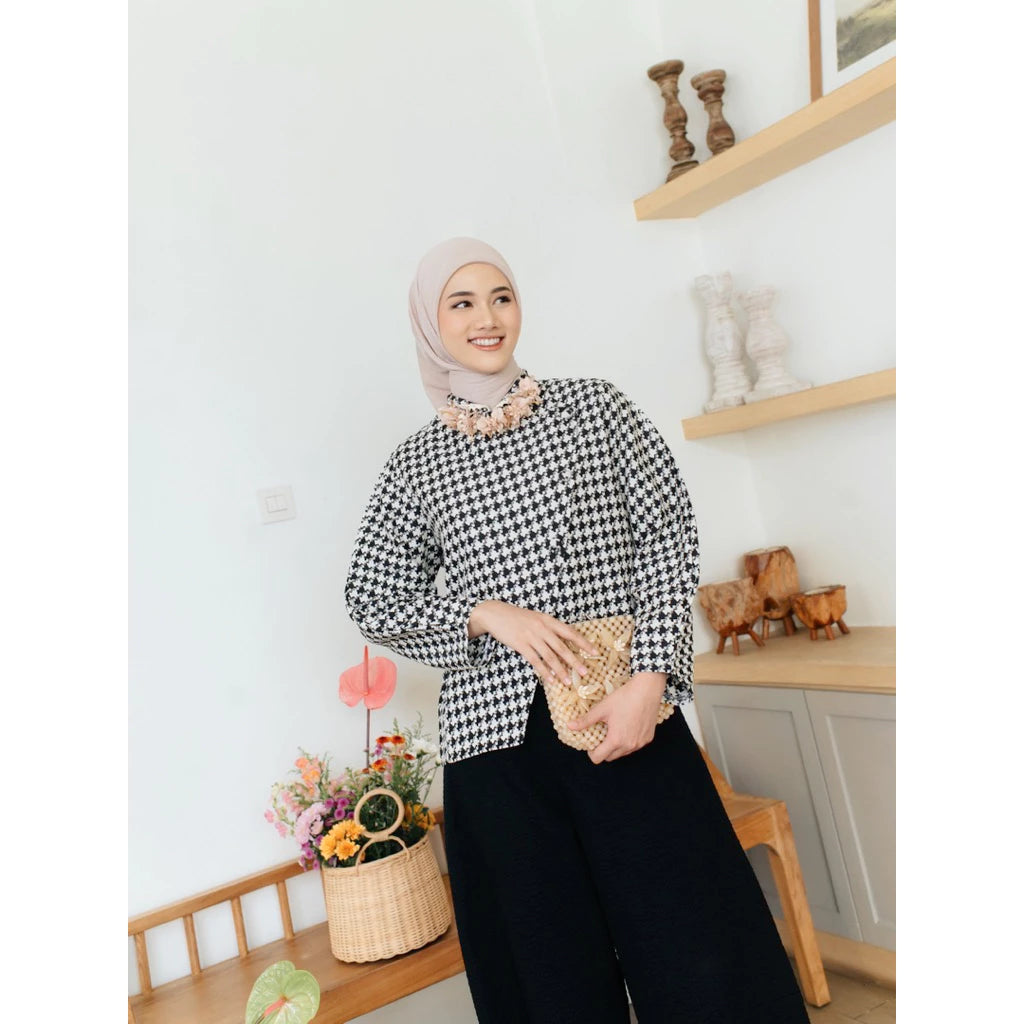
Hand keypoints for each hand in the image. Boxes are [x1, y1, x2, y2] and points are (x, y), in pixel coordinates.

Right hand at [468, 600, 599, 685]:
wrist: (495, 613)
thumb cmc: (517, 617)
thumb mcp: (536, 618)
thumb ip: (549, 628)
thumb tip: (564, 642)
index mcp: (548, 620)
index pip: (570, 632)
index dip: (583, 643)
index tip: (594, 652)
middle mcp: (542, 628)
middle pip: (563, 647)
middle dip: (575, 661)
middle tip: (585, 672)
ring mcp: (531, 636)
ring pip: (550, 657)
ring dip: (561, 671)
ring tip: (568, 682)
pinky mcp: (521, 644)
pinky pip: (535, 661)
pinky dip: (544, 672)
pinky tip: (550, 680)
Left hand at [569, 672, 666, 763]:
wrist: (647, 690)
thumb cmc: (624, 698)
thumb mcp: (602, 709)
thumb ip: (586, 720)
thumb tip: (569, 726)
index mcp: (616, 740)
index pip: (598, 758)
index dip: (591, 753)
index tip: (591, 743)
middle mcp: (629, 746)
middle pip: (610, 757)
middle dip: (603, 750)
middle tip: (601, 736)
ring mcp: (640, 743)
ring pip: (623, 753)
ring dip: (616, 747)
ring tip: (613, 731)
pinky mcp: (648, 738)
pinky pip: (634, 746)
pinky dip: (628, 741)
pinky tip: (626, 727)